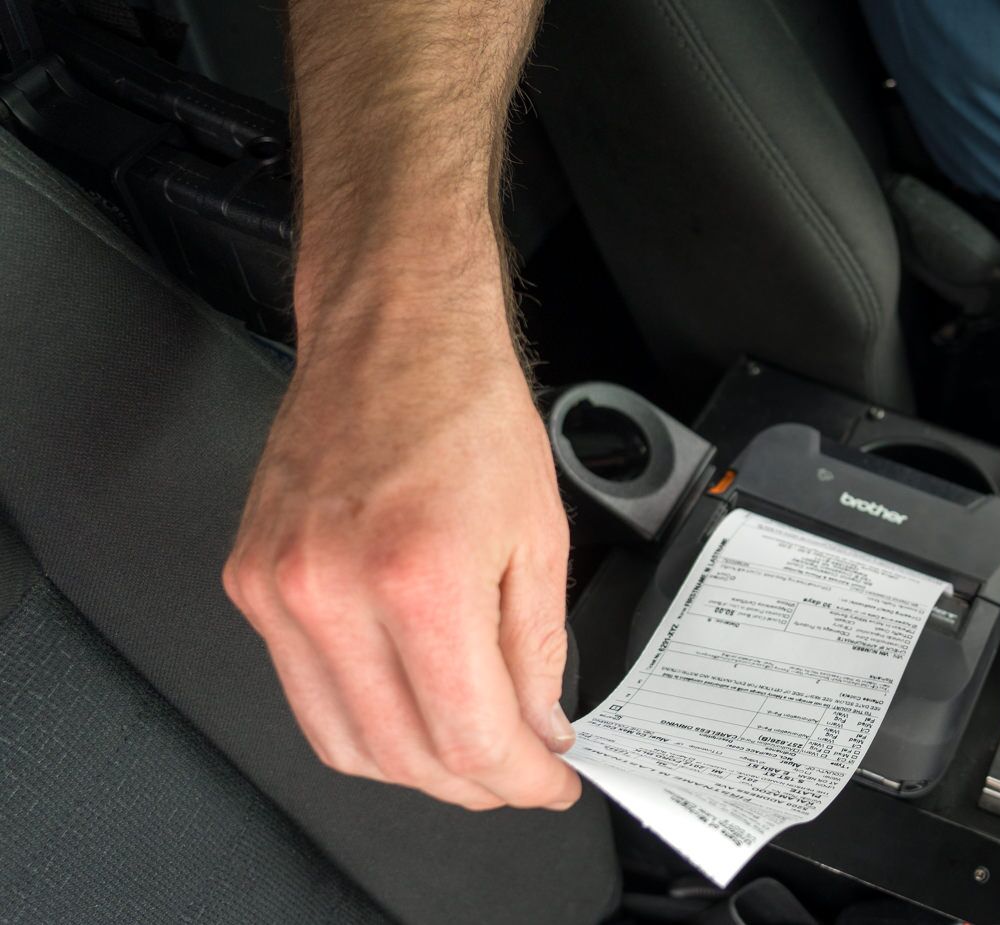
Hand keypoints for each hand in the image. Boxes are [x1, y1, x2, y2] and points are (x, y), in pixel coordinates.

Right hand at [224, 267, 579, 811]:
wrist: (393, 336)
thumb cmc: (466, 411)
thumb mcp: (540, 537)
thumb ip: (538, 651)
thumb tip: (535, 728)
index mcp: (420, 576)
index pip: (469, 736)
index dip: (519, 779)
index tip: (548, 782)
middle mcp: (334, 588)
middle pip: (403, 755)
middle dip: (474, 786)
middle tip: (518, 775)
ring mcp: (280, 589)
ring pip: (342, 741)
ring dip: (414, 768)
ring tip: (470, 752)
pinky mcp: (250, 582)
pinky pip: (302, 691)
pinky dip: (362, 720)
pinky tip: (409, 706)